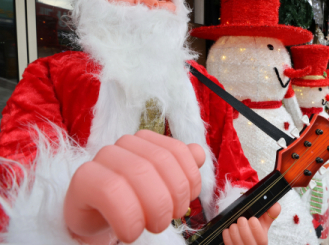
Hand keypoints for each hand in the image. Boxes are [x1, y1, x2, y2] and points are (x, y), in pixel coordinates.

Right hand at [64, 130, 204, 243]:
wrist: (95, 220)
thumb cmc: (132, 202)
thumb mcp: (162, 186)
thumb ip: (181, 168)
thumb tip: (198, 153)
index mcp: (146, 141)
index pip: (177, 150)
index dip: (189, 178)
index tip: (186, 201)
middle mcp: (124, 144)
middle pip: (160, 161)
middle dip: (172, 196)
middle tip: (169, 219)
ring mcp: (102, 158)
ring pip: (139, 173)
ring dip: (154, 207)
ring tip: (152, 226)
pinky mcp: (84, 178)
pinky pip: (111, 190)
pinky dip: (128, 216)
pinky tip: (130, 231)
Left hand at [222, 203, 280, 244]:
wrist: (243, 234)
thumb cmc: (253, 227)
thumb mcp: (263, 221)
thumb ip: (270, 212)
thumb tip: (275, 205)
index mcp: (262, 240)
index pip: (262, 240)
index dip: (257, 230)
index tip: (253, 219)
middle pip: (249, 243)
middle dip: (244, 230)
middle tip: (241, 219)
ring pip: (238, 244)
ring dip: (234, 232)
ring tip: (234, 224)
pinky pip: (229, 244)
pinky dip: (227, 236)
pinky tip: (228, 230)